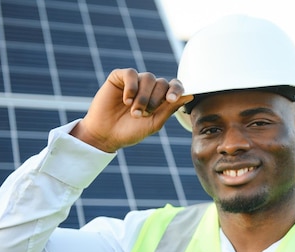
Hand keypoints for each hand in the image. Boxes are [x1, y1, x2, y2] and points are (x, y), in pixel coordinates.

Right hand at [71, 69, 192, 152]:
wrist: (106, 135)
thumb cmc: (130, 131)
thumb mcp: (154, 123)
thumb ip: (170, 109)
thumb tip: (189, 95)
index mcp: (160, 98)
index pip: (174, 86)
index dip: (176, 89)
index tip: (172, 99)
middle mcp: (149, 88)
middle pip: (161, 82)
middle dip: (155, 100)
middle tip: (144, 114)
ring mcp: (134, 81)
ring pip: (148, 78)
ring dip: (143, 97)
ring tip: (134, 111)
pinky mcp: (119, 77)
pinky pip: (131, 74)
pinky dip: (131, 87)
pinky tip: (126, 100)